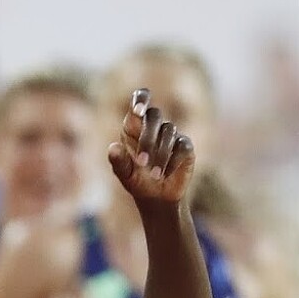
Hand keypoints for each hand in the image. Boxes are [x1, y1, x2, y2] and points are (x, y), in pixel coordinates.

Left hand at [108, 89, 194, 203]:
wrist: (156, 197)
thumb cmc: (137, 181)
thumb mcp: (125, 174)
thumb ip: (118, 162)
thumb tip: (113, 148)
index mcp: (134, 127)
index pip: (139, 99)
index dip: (140, 99)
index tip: (137, 111)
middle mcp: (153, 126)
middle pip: (155, 115)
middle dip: (148, 138)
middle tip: (142, 162)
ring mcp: (171, 135)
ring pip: (169, 131)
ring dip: (160, 154)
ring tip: (154, 175)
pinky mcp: (186, 146)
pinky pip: (182, 146)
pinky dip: (173, 160)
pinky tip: (165, 174)